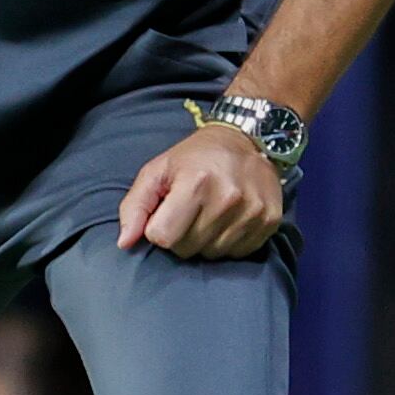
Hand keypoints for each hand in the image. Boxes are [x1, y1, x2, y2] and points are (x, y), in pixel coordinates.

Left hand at [116, 123, 282, 260]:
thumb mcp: (157, 171)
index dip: (159, 229)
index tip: (167, 212)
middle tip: (189, 212)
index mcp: (195, 183)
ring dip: (204, 241)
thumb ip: (135, 206)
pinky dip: (227, 242)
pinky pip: (237, 253)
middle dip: (181, 236)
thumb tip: (124, 243)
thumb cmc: (194, 158)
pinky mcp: (270, 222)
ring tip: (208, 214)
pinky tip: (228, 220)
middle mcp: (227, 198)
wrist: (247, 140)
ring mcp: (252, 212)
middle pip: (187, 249)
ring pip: (212, 255)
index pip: (163, 237)